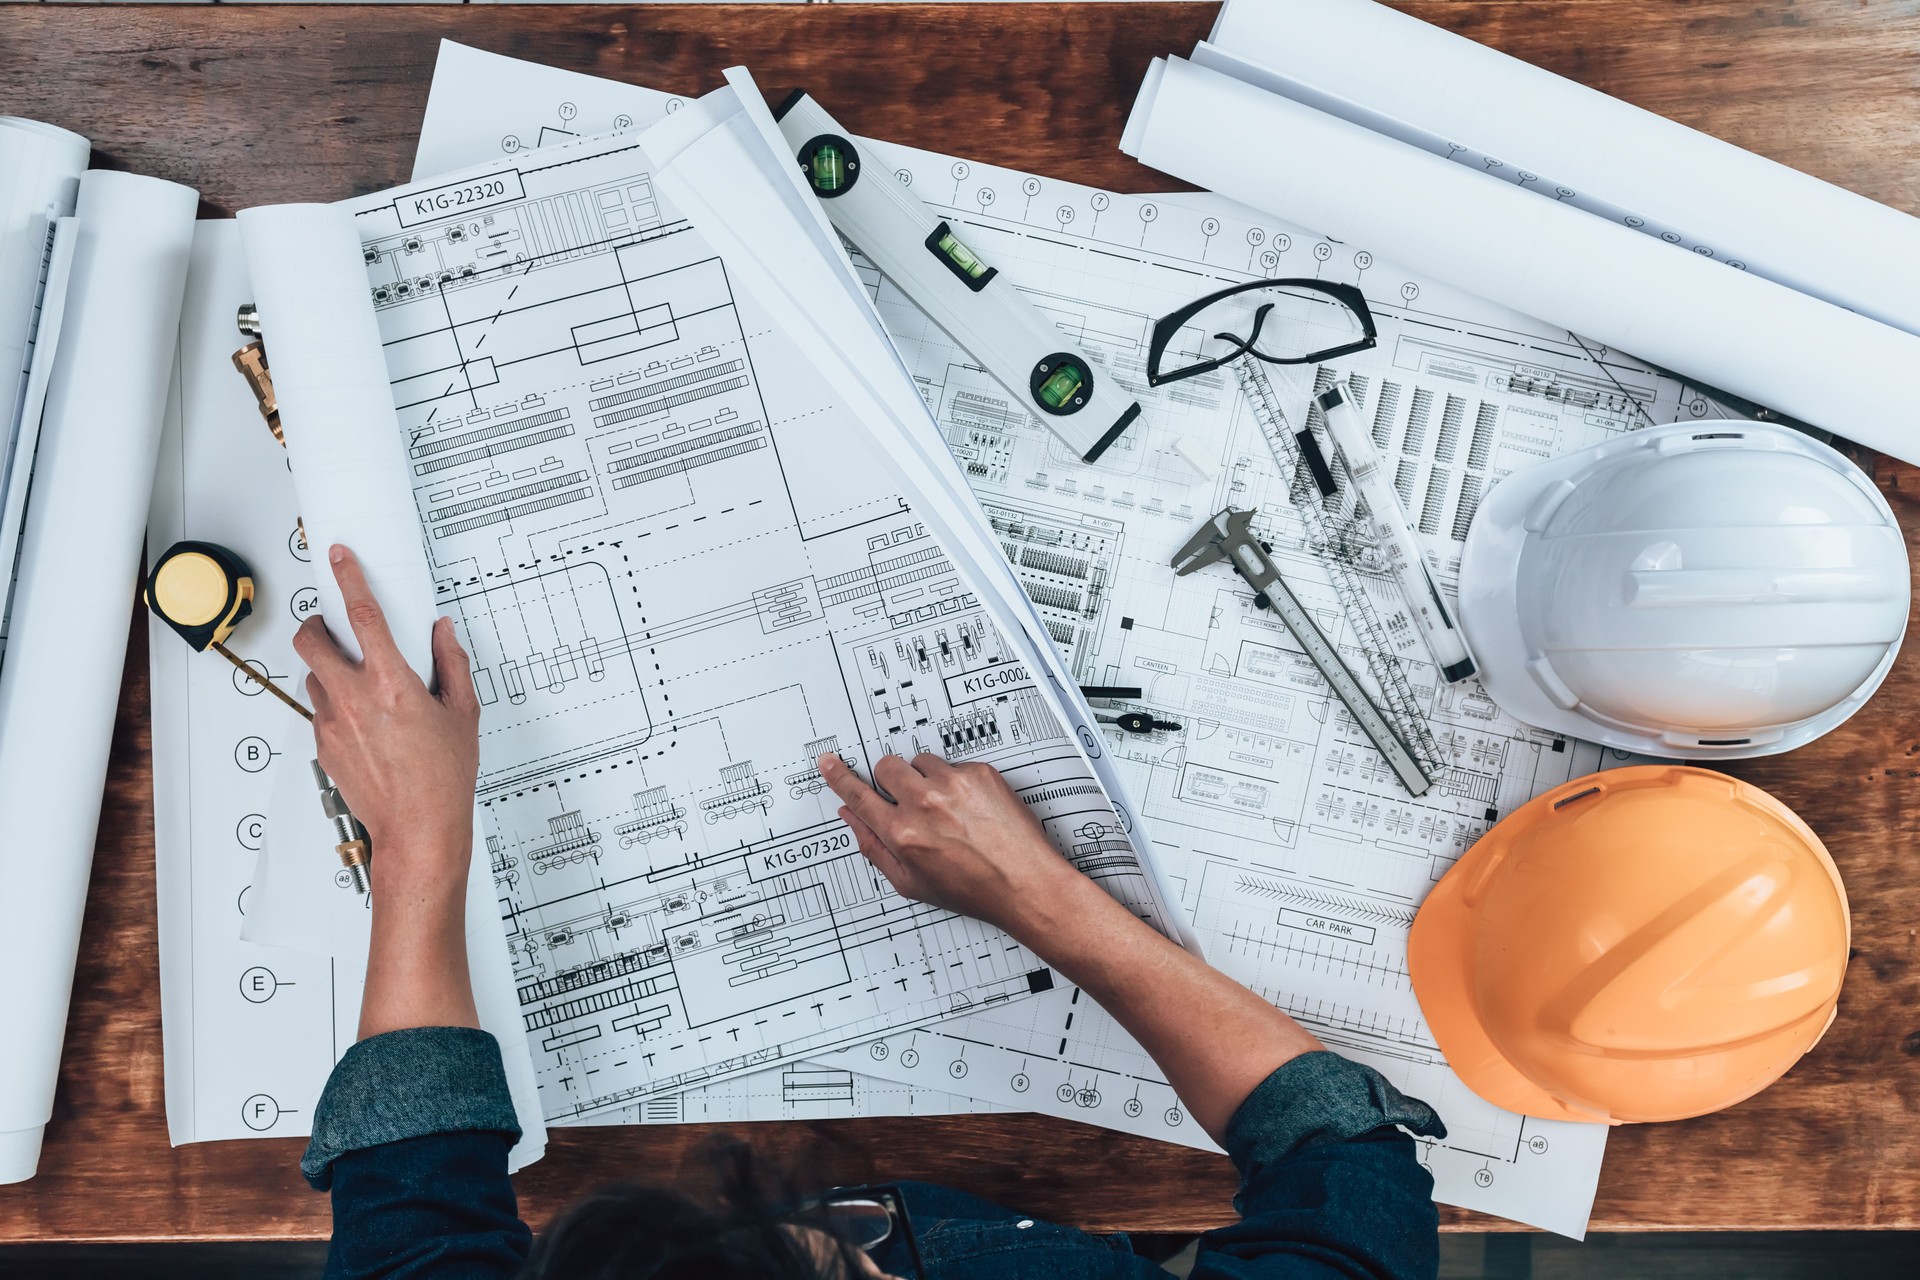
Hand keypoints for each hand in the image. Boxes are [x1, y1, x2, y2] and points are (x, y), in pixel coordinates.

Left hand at [293, 544, 480, 897]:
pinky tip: (361, 719)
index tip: (341, 558)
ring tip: (356, 681)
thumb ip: (452, 665)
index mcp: (392, 684)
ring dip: (329, 669)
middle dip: (317, 624)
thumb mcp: (462, 714)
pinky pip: (319, 710)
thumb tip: (442, 634)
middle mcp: (355, 700)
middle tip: (331, 624)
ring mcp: (333, 723)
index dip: (349, 578)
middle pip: (312, 641)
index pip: (363, 615)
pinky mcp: (323, 745)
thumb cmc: (442, 780)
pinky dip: (334, 704)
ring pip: (313, 676)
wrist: (417, 829)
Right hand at [817, 752, 1080, 936]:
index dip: (840, 777)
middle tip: (909, 800)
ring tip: (946, 808)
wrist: (1025, 883)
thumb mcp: (911, 882)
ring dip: (925, 779)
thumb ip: (874, 847)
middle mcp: (925, 804)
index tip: (830, 762)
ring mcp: (954, 784)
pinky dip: (956, 781)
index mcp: (903, 834)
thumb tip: (852, 818)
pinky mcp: (979, 773)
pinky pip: (954, 763)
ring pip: (920, 761)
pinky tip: (969, 807)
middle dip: (893, 781)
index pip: (859, 796)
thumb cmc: (973, 889)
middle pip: (887, 767)